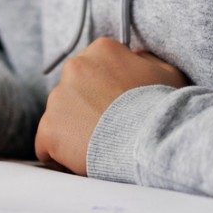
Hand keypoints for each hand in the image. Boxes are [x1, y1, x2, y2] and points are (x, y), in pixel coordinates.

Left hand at [34, 37, 188, 175]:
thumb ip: (145, 60)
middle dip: (86, 112)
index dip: (104, 94)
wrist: (151, 142)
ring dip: (75, 134)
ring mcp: (58, 98)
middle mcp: (74, 67)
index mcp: (101, 50)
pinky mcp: (48, 128)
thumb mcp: (167, 73)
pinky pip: (46, 145)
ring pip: (60, 119)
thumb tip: (133, 57)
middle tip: (110, 131)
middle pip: (72, 93)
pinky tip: (83, 161)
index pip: (92, 70)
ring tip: (101, 147)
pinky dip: (61, 157)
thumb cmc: (162, 109)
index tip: (117, 109)